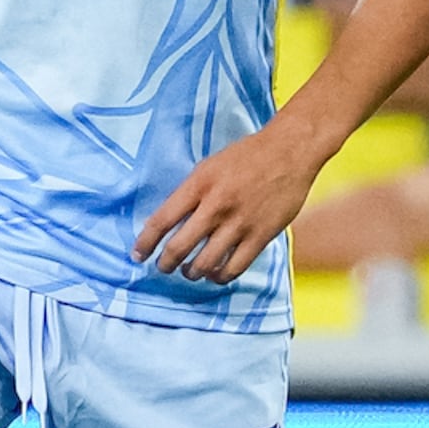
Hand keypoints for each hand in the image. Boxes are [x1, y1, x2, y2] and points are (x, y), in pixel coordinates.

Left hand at [136, 121, 332, 284]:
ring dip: (192, 273)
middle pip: (179, 247)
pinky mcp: (261, 235)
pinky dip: (220, 276)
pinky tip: (216, 273)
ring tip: (191, 271)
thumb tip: (170, 223)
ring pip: (205, 263)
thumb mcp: (210, 166)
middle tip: (164, 267)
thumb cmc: (247, 156)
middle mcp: (216, 206)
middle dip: (166, 264)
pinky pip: (234, 268)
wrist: (290, 151)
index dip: (145, 242)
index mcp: (199, 184)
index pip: (162, 220)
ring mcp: (240, 223)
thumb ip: (191, 193)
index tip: (138, 254)